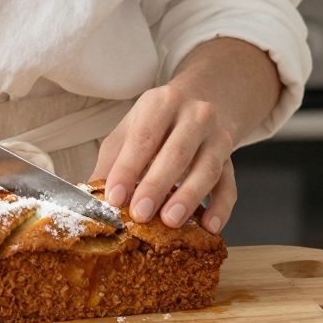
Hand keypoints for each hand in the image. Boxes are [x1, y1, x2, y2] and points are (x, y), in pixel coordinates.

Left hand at [91, 82, 237, 235]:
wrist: (206, 96)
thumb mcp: (132, 127)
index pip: (143, 137)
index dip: (127, 168)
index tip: (114, 197)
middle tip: (139, 214)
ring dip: (189, 197)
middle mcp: (195, 115)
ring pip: (207, 168)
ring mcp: (217, 136)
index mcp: (162, 102)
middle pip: (176, 152)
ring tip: (170, 221)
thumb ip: (113, 159)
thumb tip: (90, 196)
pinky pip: (230, 185)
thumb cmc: (160, 120)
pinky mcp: (231, 158)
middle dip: (156, 185)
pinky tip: (208, 226)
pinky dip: (221, 207)